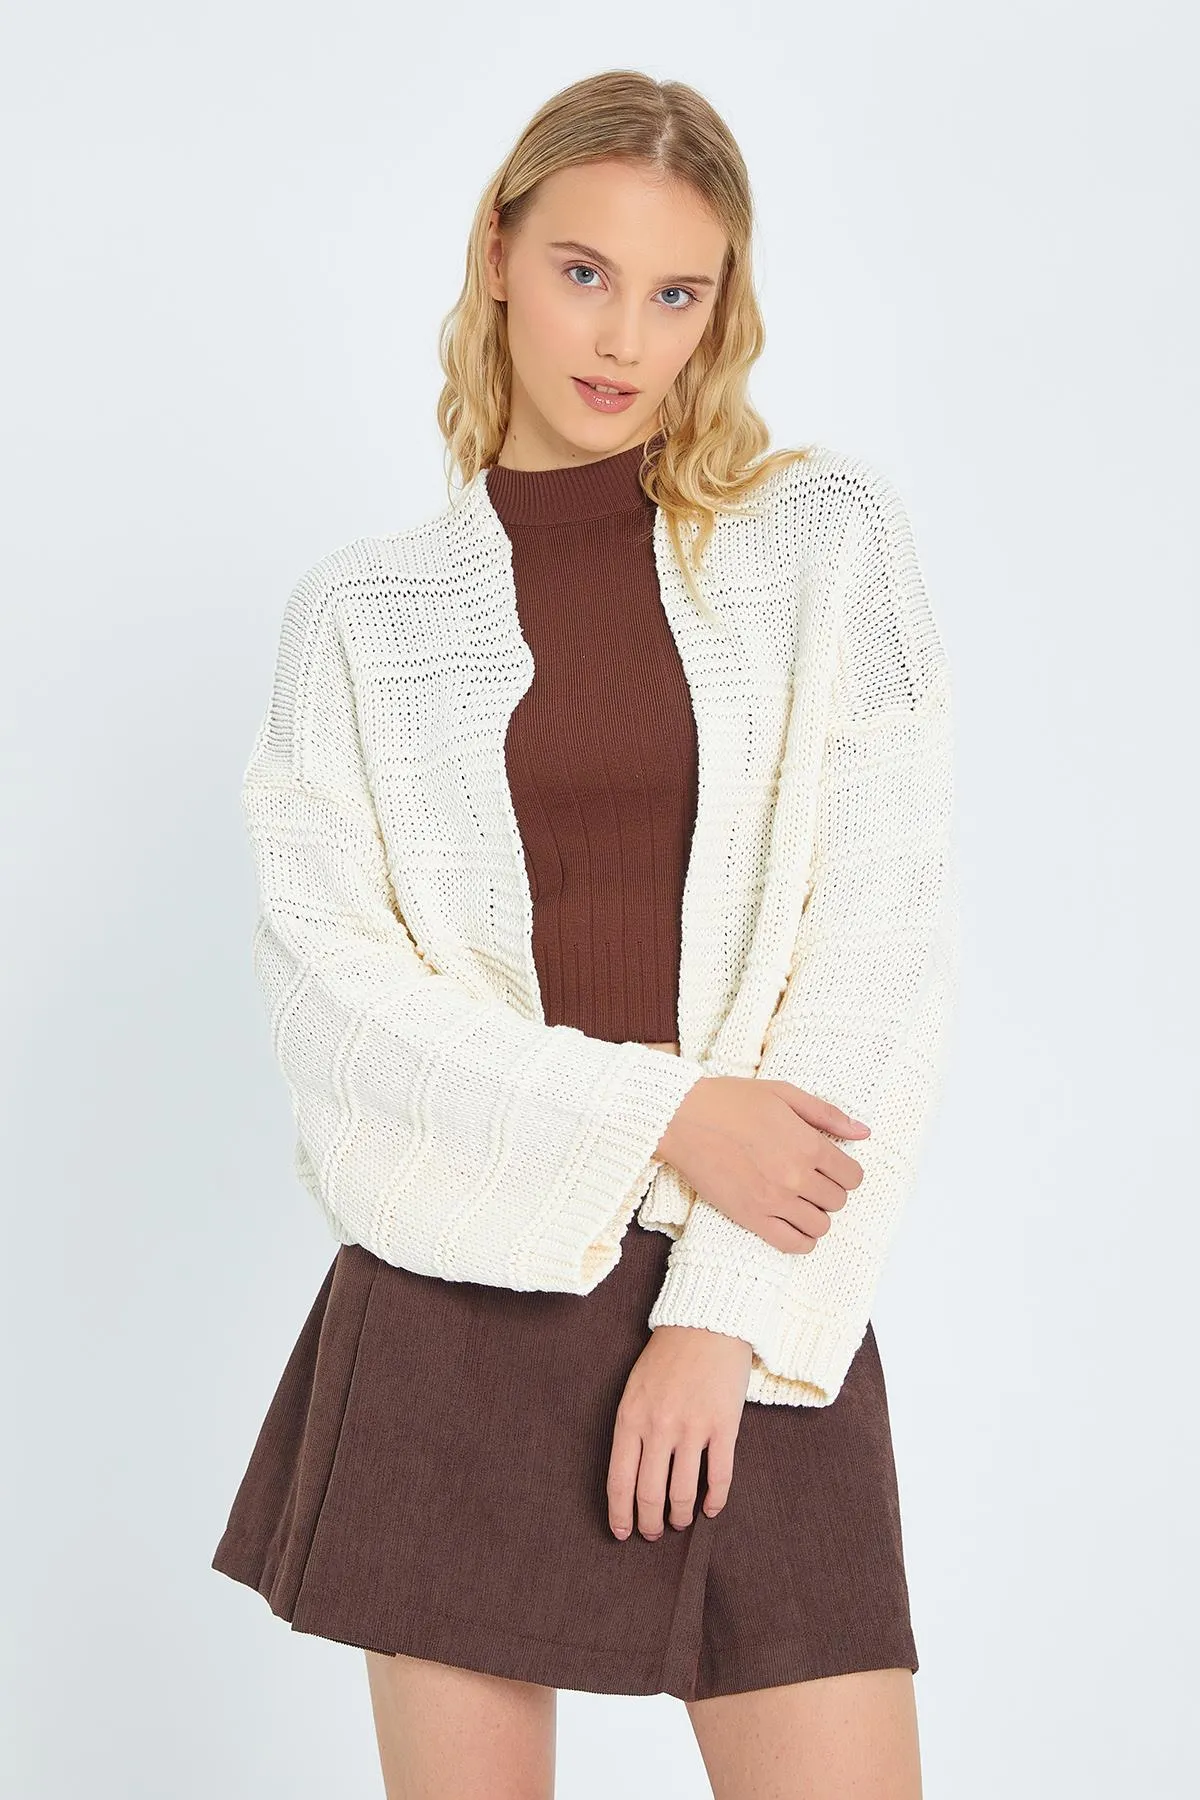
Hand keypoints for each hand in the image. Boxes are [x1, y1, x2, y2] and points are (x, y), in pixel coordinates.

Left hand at [606, 1324, 752, 1540]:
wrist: (706, 1324)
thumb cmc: (667, 1357)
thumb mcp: (635, 1389)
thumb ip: (632, 1429)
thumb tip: (632, 1475)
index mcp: (631, 1418)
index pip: (619, 1481)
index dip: (620, 1514)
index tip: (623, 1533)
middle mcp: (659, 1427)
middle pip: (650, 1494)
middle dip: (650, 1523)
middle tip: (654, 1534)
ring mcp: (693, 1428)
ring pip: (683, 1493)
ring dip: (680, 1517)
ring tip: (680, 1522)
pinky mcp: (724, 1427)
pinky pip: (720, 1478)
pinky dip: (715, 1501)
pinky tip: (710, 1509)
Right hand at [654, 1076, 869, 1253]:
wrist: (683, 1118)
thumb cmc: (731, 1101)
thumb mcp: (784, 1093)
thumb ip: (827, 1114)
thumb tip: (864, 1132)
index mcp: (807, 1144)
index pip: (852, 1176)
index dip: (847, 1172)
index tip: (833, 1168)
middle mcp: (795, 1176)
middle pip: (837, 1201)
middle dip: (830, 1191)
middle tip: (812, 1179)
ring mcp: (773, 1200)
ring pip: (820, 1226)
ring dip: (816, 1215)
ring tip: (800, 1200)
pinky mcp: (750, 1217)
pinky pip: (792, 1244)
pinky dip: (801, 1240)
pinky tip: (793, 1224)